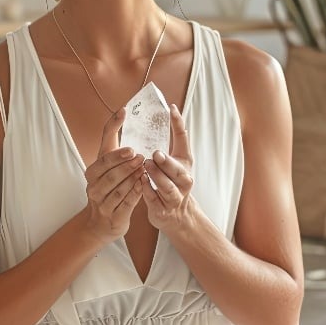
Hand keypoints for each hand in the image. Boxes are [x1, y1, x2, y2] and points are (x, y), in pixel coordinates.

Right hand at [82, 108, 145, 243]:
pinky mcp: (113, 217)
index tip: (130, 141)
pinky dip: (135, 194)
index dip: (116, 148)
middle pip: (110, 173)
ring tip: (144, 169)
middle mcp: (94, 186)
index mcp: (93, 172)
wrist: (101, 223)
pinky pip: (125, 203)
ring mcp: (101, 203)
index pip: (103, 157)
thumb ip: (114, 142)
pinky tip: (143, 186)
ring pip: (118, 189)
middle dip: (125, 164)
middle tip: (140, 156)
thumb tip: (123, 110)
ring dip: (132, 178)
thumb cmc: (108, 187)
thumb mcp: (108, 165)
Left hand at [141, 104, 195, 230]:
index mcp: (185, 162)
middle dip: (167, 162)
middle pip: (178, 170)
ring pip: (167, 187)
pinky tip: (140, 183)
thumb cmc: (171, 182)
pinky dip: (147, 191)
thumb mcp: (174, 162)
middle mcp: (184, 179)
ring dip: (156, 177)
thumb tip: (162, 113)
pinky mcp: (163, 209)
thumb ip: (169, 143)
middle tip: (156, 153)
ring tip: (146, 167)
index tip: (172, 108)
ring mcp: (176, 196)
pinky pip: (154, 199)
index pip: (184, 140)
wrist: (175, 216)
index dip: (179, 124)